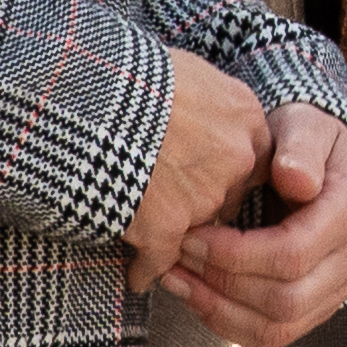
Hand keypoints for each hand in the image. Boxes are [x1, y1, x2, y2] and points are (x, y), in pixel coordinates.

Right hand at [123, 52, 272, 272]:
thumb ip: (208, 99)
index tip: (209, 175)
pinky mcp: (166, 228)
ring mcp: (204, 196)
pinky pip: (160, 261)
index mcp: (244, 116)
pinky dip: (146, 269)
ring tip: (151, 240)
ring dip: (178, 236)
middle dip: (207, 204)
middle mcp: (236, 159)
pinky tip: (137, 276)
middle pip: (232, 198)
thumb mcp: (184, 70)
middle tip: (176, 204)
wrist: (91, 94)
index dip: (228, 170)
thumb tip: (201, 106)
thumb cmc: (129, 73)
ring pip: (200, 231)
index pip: (255, 159)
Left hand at [164, 101, 346, 346]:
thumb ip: (300, 146)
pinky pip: (269, 337)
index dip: (235, 253)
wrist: (310, 167)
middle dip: (221, 283)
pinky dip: (225, 323)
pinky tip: (193, 294)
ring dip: (217, 309)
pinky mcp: (311, 310)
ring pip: (276, 327)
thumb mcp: (302, 126)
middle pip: (284, 299)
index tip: (191, 233)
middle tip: (177, 255)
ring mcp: (333, 291)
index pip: (292, 252)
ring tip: (176, 278)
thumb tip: (298, 180)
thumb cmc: (299, 144)